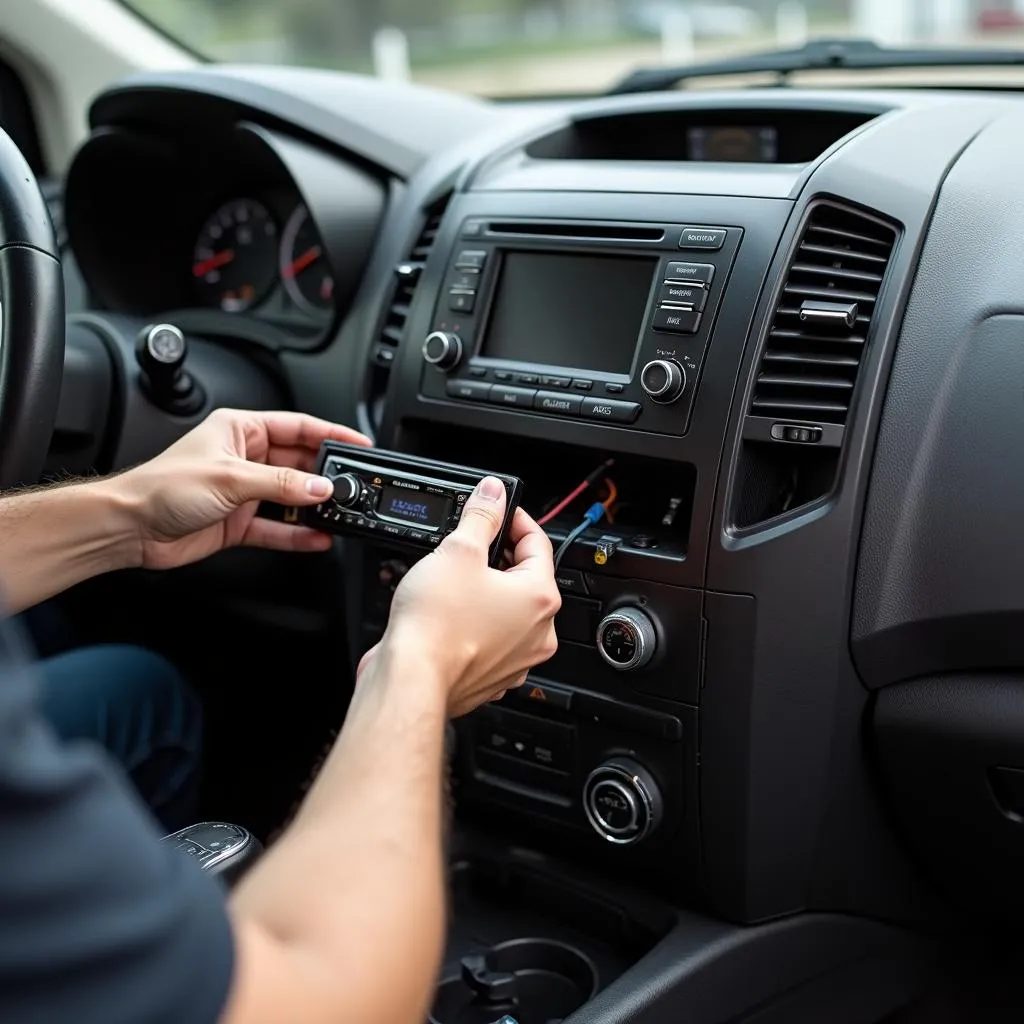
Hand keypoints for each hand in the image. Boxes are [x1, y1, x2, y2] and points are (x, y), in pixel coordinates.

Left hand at [117, 408, 370, 570]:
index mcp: (240, 430)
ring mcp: (244, 492)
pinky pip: (279, 527)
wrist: (130, 528)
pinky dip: (298, 534)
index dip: (331, 434)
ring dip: (314, 508)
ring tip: (340, 514)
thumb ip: (281, 484)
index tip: (358, 444)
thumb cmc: (162, 487)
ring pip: (292, 498)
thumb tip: (320, 487)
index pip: (298, 427)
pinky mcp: (240, 522)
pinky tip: (317, 538)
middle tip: (351, 486)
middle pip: (299, 463)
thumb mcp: (230, 478)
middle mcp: (245, 458)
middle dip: (326, 476)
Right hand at [362, 476, 560, 717]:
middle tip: (469, 545)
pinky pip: (490, 640)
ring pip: (507, 611)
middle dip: (498, 557)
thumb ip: (481, 516)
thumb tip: (493, 493)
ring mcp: (517, 660)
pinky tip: (450, 615)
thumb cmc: (436, 626)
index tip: (496, 509)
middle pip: (525, 578)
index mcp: (540, 598)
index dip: (514, 519)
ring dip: (486, 592)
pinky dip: (475, 624)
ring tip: (454, 581)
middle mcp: (537, 633)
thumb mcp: (458, 551)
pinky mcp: (492, 677)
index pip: (538, 543)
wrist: (410, 679)